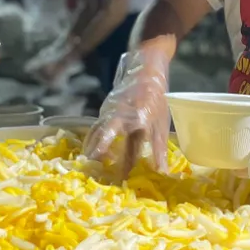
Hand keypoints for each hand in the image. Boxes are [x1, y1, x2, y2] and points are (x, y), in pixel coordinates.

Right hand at [84, 36, 173, 176]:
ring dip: (92, 148)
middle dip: (99, 154)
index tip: (121, 179)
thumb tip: (161, 172)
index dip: (126, 163)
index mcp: (138, 119)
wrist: (145, 70)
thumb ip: (159, 148)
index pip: (131, 147)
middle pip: (106, 138)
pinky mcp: (105, 109)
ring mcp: (110, 111)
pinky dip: (92, 139)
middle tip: (93, 170)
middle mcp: (121, 115)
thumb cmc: (157, 99)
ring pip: (97, 131)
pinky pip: (95, 126)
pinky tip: (90, 149)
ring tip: (87, 164)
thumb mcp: (161, 123)